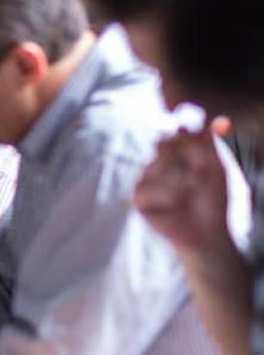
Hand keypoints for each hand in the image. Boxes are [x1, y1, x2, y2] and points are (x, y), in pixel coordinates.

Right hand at [134, 122, 233, 258]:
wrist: (207, 232)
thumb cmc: (213, 202)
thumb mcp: (215, 169)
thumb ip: (205, 145)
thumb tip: (191, 122)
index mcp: (178, 158)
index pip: (173, 136)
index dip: (182, 136)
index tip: (193, 141)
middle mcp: (160, 166)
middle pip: (161, 146)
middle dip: (181, 158)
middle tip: (199, 175)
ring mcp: (147, 182)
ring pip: (153, 168)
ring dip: (177, 181)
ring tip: (191, 193)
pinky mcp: (138, 200)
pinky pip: (144, 189)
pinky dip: (164, 196)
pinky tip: (176, 204)